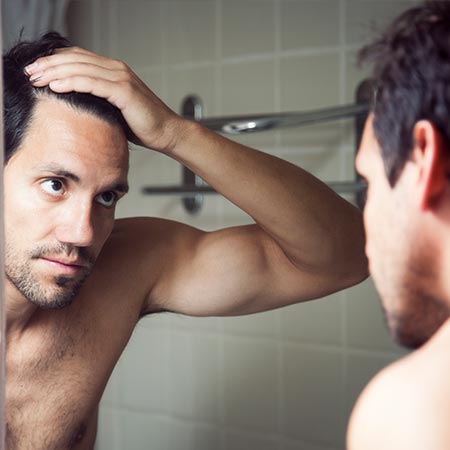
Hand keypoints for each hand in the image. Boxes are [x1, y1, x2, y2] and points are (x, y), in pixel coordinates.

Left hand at [24, 47, 185, 152]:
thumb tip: (73, 100)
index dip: (55, 61)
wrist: (165, 132)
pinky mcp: (124, 91)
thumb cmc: (142, 124)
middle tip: (30, 71)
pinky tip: (55, 86)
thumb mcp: (114, 108)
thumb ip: (97, 98)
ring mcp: (121, 78)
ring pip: (80, 68)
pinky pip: (92, 83)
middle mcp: (116, 69)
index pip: (78, 58)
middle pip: (75, 59)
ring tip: (36, 78)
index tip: (36, 70)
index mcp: (113, 70)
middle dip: (49, 64)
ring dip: (55, 72)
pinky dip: (72, 82)